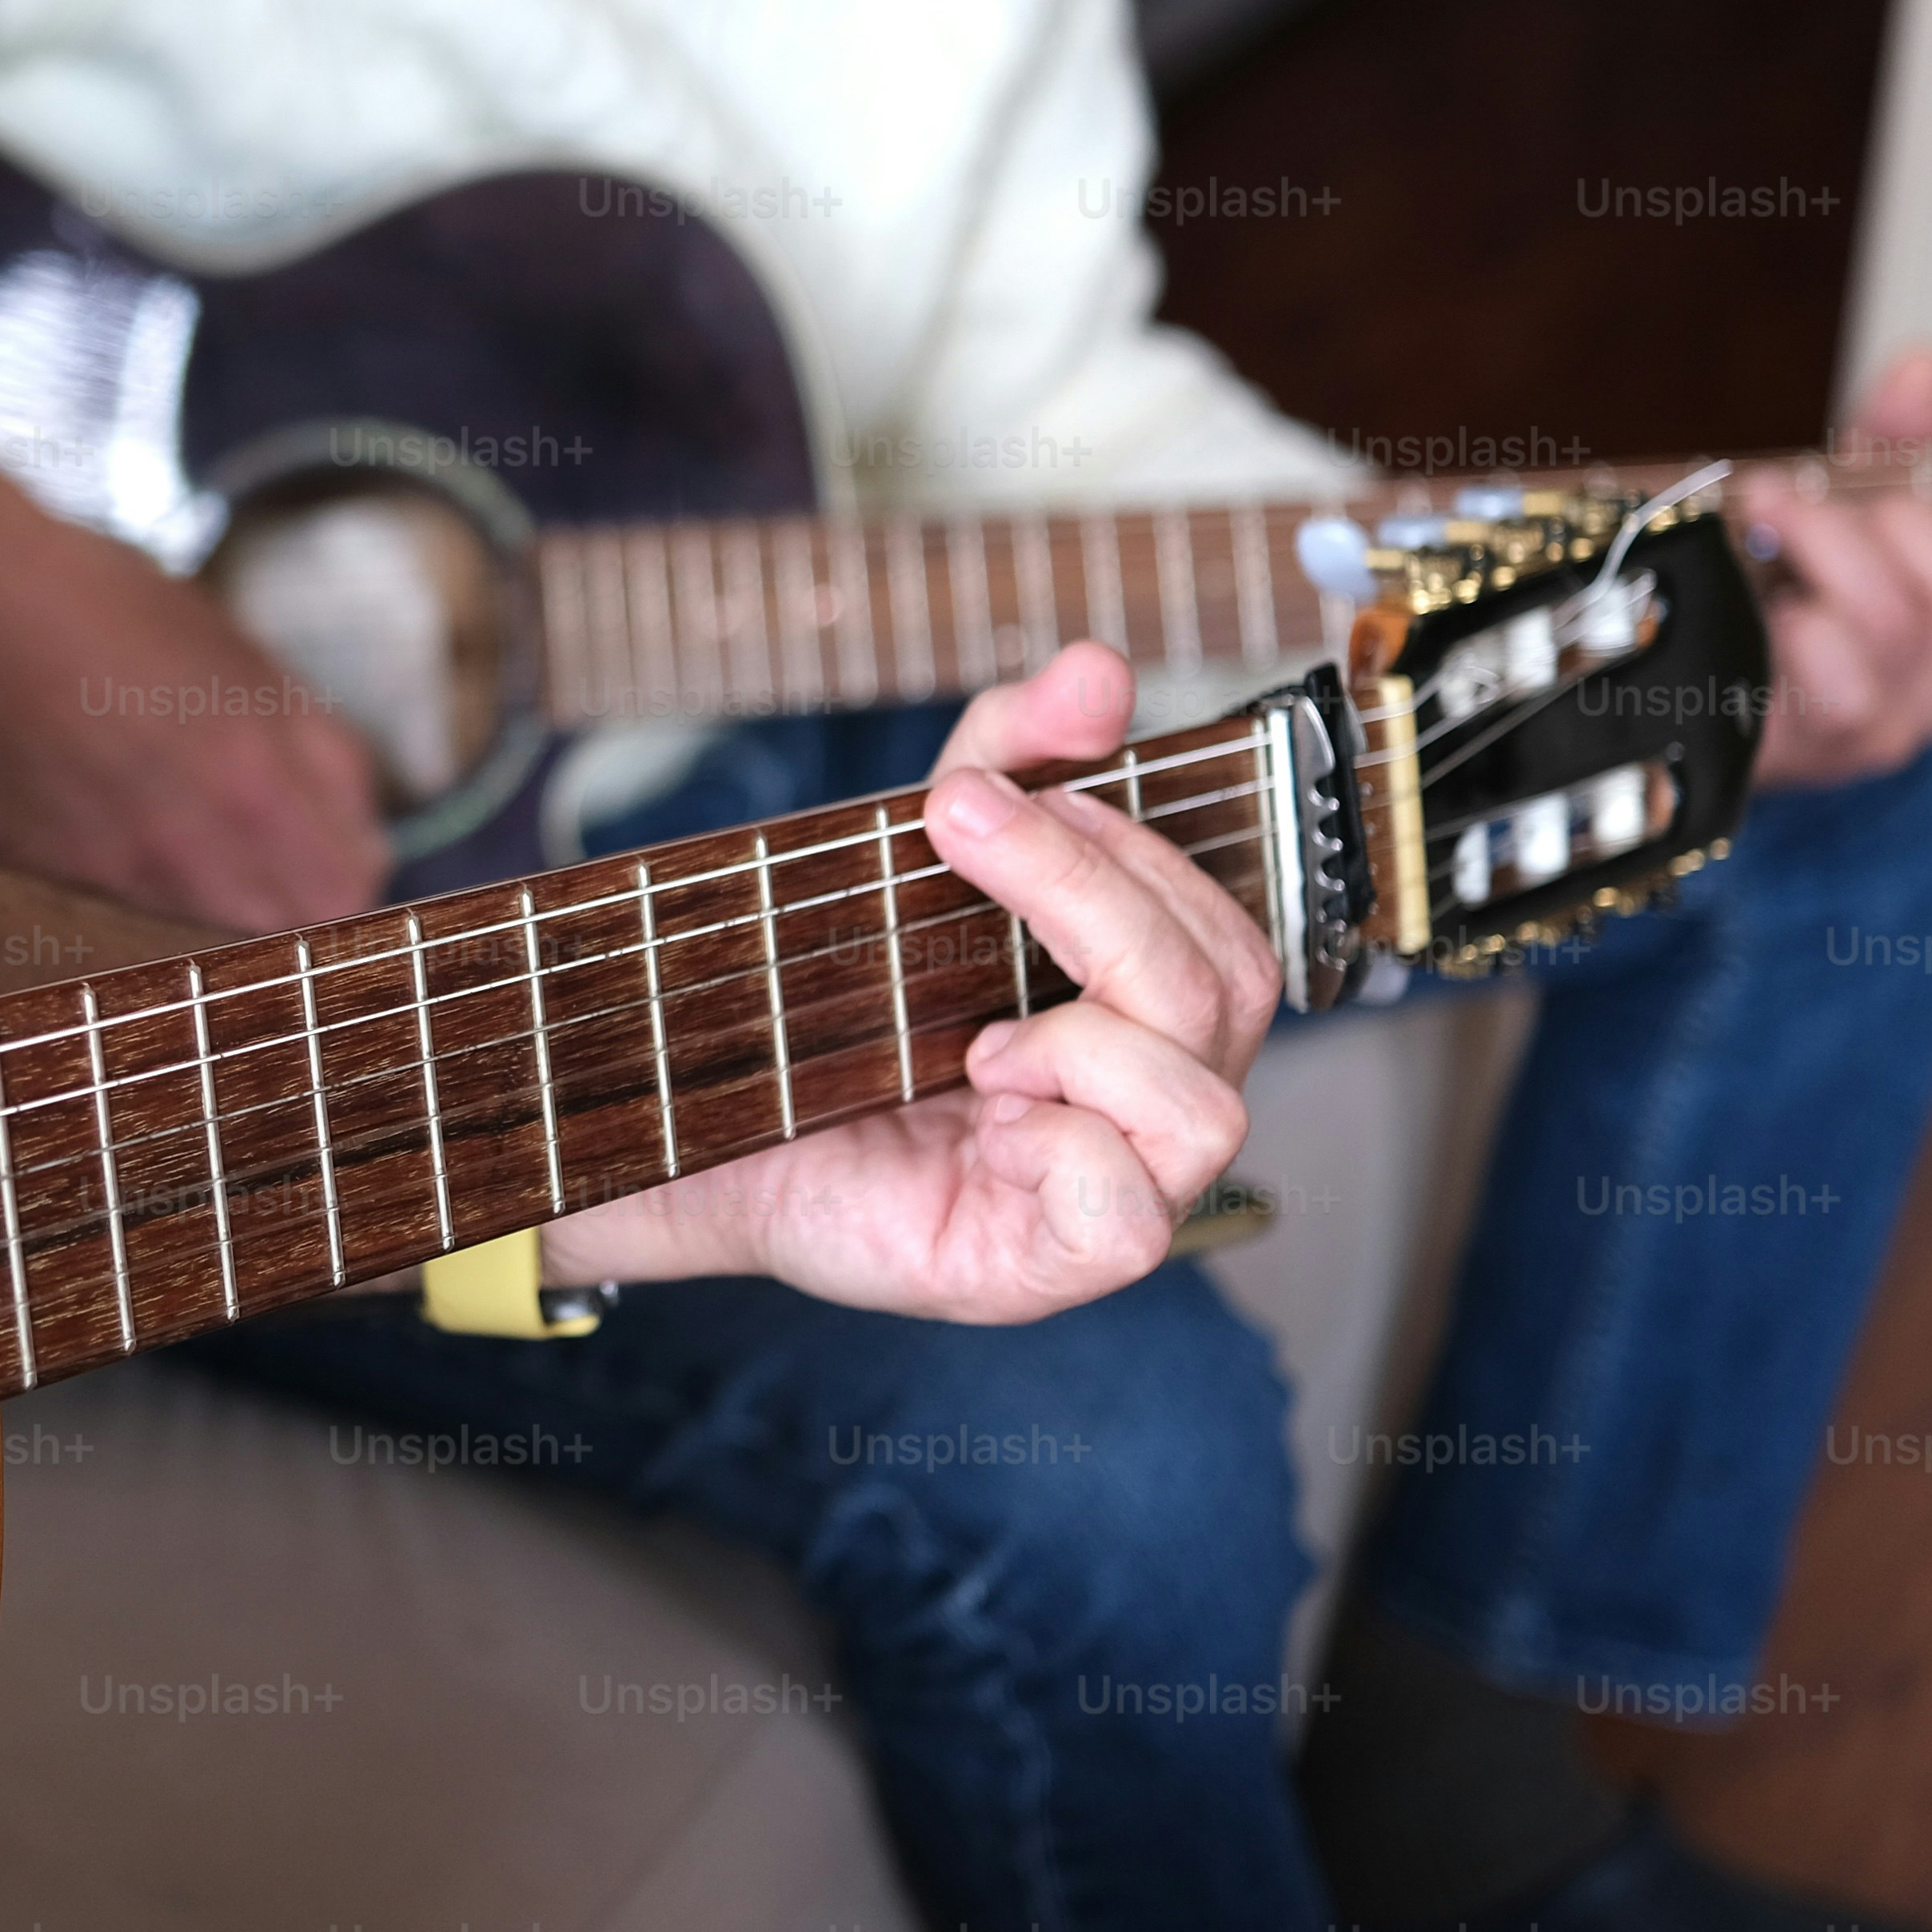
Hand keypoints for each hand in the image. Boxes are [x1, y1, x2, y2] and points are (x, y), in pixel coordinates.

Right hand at [0, 399, 391, 932]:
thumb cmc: (118, 608)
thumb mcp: (249, 660)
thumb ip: (319, 754)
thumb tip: (367, 841)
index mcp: (253, 776)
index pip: (344, 893)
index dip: (351, 874)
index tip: (338, 851)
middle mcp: (185, 842)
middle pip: (281, 935)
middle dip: (295, 904)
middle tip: (280, 859)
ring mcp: (111, 871)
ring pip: (205, 943)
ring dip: (222, 909)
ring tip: (203, 846)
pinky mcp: (50, 880)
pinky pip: (126, 921)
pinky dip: (146, 899)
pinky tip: (131, 838)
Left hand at [543, 643, 1268, 1321]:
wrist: (705, 1127)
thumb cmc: (831, 1008)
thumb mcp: (917, 861)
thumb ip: (1013, 758)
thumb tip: (1099, 667)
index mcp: (1144, 1014)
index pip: (1225, 926)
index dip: (1132, 845)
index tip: (992, 791)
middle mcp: (1152, 1104)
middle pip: (1226, 989)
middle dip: (1089, 890)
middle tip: (953, 823)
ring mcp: (1118, 1192)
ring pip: (1204, 1105)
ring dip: (1083, 1043)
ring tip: (979, 1040)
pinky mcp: (1054, 1265)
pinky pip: (1132, 1215)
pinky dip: (1062, 1150)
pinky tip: (988, 1125)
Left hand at [1737, 342, 1931, 791]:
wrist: (1695, 684)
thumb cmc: (1789, 595)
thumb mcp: (1852, 501)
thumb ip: (1899, 436)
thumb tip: (1923, 367)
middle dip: (1896, 517)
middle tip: (1823, 494)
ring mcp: (1884, 726)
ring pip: (1899, 627)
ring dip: (1826, 547)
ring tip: (1773, 519)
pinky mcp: (1810, 751)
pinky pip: (1838, 688)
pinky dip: (1796, 626)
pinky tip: (1766, 605)